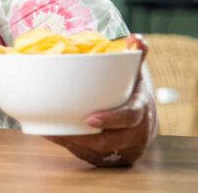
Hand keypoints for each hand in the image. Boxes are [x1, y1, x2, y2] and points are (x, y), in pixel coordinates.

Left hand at [45, 34, 157, 166]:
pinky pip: (94, 159)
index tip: (90, 118)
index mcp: (142, 109)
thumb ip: (136, 53)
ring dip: (74, 145)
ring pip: (99, 154)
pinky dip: (75, 150)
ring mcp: (128, 149)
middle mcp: (138, 133)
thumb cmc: (134, 88)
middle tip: (59, 130)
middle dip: (84, 139)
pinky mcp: (116, 159)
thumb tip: (136, 37)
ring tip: (51, 132)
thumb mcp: (137, 70)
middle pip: (111, 142)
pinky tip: (57, 137)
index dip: (112, 119)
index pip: (130, 116)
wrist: (146, 114)